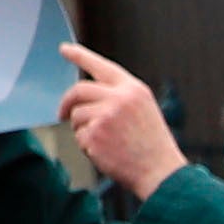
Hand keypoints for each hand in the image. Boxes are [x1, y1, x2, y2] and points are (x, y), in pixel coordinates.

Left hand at [54, 48, 181, 199]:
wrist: (161, 174)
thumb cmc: (153, 147)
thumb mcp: (143, 111)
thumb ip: (119, 98)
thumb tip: (85, 98)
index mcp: (133, 90)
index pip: (101, 66)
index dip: (80, 56)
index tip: (64, 49)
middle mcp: (119, 98)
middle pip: (79, 91)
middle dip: (67, 103)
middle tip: (61, 114)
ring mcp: (105, 115)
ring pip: (76, 116)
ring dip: (82, 130)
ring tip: (106, 143)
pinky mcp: (94, 134)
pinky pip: (79, 137)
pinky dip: (87, 147)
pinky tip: (107, 154)